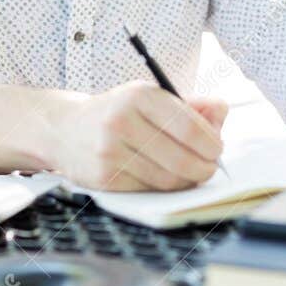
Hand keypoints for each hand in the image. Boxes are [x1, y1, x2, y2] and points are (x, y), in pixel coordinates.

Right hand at [47, 81, 227, 191]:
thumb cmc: (119, 113)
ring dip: (187, 181)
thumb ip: (191, 104)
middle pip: (182, 158)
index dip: (211, 143)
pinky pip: (148, 190)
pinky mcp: (103, 178)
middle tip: (210, 168)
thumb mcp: (150, 98)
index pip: (188, 126)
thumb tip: (221, 111)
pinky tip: (165, 179)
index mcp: (138, 95)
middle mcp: (121, 121)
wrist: (64, 129)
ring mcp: (109, 152)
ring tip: (191, 174)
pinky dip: (164, 189)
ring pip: (167, 179)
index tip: (217, 149)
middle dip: (204, 167)